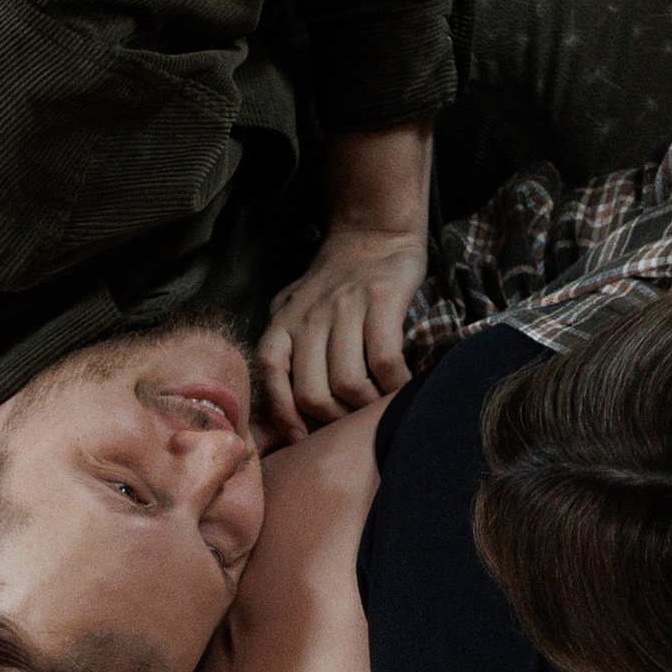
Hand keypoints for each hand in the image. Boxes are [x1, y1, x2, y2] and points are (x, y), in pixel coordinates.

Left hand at [256, 222, 425, 440]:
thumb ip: (286, 348)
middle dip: (333, 419)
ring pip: (347, 381)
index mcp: (283, 320)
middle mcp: (309, 315)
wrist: (373, 233)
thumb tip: (283, 411)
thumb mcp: (295, 310)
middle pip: (311, 392)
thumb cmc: (334, 285)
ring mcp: (344, 306)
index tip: (303, 437)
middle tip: (351, 421)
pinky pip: (384, 360)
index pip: (269, 373)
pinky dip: (394, 384)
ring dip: (365, 406)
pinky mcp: (380, 299)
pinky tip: (401, 386)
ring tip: (377, 405)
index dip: (284, 414)